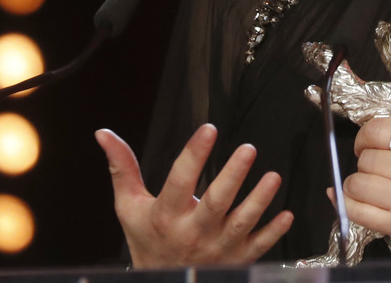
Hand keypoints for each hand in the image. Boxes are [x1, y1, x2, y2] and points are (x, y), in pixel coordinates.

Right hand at [94, 124, 293, 267]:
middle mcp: (192, 234)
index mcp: (165, 217)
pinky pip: (258, 246)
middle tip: (248, 149)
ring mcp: (217, 249)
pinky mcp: (236, 259)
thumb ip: (123, 169)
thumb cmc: (148, 241)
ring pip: (240, 224)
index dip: (193, 155)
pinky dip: (273, 232)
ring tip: (273, 177)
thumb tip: (104, 134)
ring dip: (259, 201)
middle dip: (232, 177)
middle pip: (215, 203)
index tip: (208, 130)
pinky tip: (286, 214)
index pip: (179, 182)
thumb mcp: (130, 206)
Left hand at [340, 119, 390, 260]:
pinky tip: (353, 202)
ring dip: (357, 186)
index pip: (378, 130)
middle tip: (374, 172)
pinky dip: (348, 206)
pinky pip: (357, 211)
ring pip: (356, 183)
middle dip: (364, 164)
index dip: (364, 137)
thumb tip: (382, 136)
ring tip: (369, 189)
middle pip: (365, 158)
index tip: (365, 145)